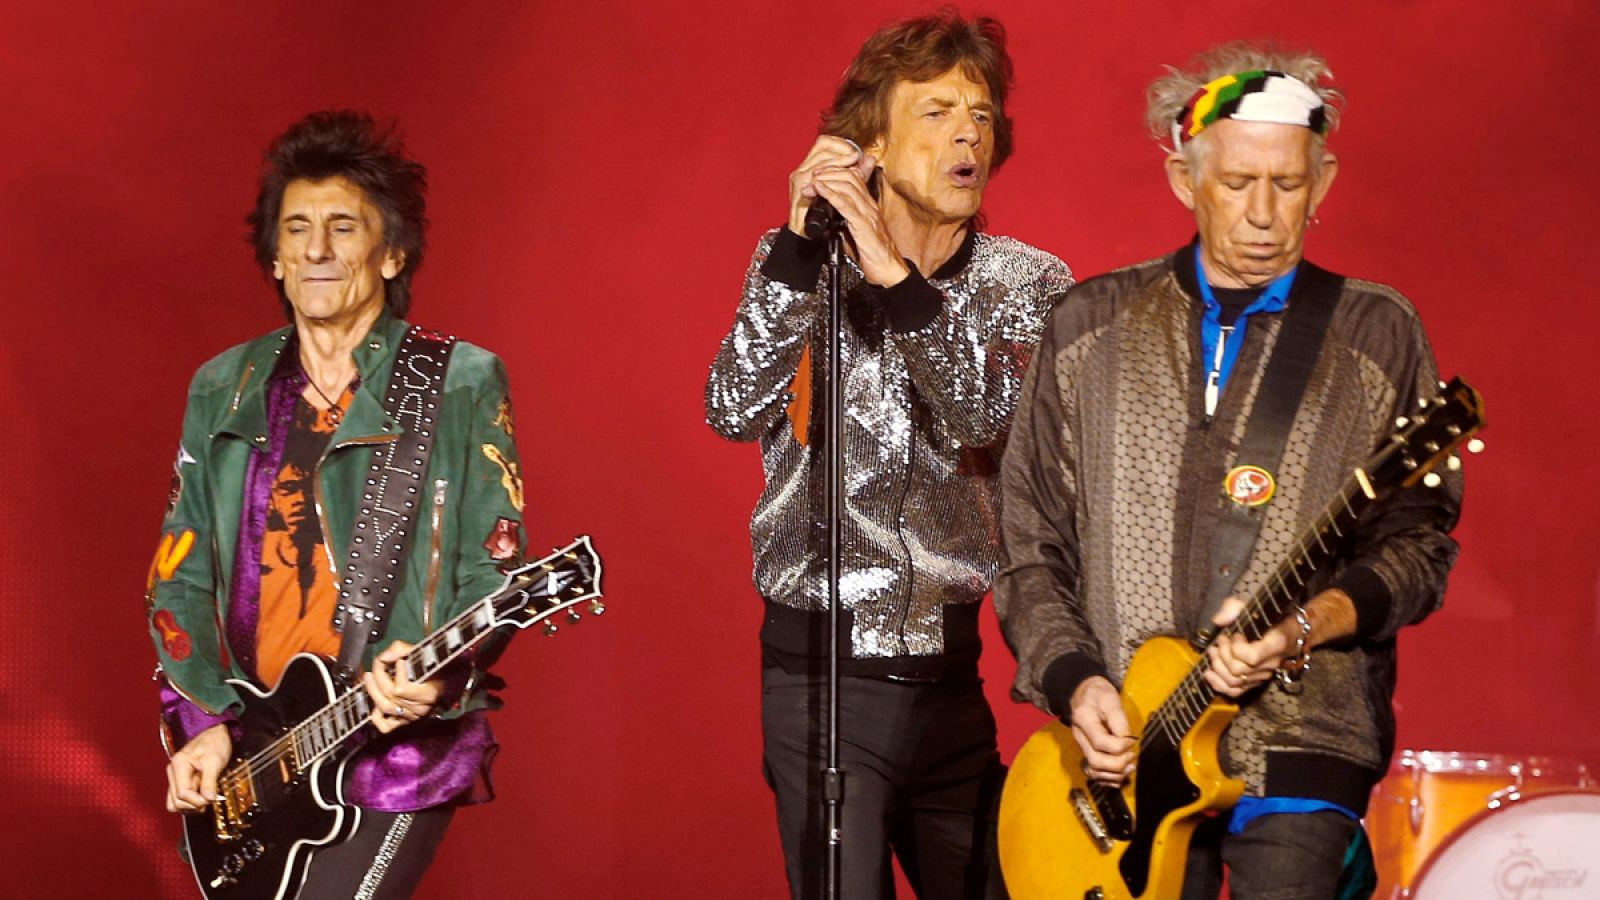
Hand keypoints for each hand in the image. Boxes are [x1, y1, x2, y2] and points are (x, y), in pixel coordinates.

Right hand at [166, 723, 230, 813]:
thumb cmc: (215, 743)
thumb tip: (208, 800)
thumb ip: (209, 782)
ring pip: (175, 804)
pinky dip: (191, 802)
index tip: (211, 799)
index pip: (182, 794)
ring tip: (206, 797)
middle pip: (176, 802)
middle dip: (193, 805)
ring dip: (191, 806)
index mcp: (178, 765)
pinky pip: (180, 800)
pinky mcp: (180, 782)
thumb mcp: (215, 761)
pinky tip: (202, 796)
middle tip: (209, 799)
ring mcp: (175, 778)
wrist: (215, 734)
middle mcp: (173, 772)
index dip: (197, 800)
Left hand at [364, 641, 443, 733]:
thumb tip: (384, 657)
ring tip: (369, 677)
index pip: (403, 688)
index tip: (398, 660)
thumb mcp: (420, 653)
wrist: (441, 681)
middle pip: (392, 695)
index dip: (397, 673)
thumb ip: (401, 649)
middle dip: (379, 677)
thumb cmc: (432, 667)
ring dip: (373, 691)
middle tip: (378, 664)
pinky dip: (376, 716)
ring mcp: (411, 718)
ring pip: (385, 708)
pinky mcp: (404, 723)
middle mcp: (421, 709)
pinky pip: (385, 726)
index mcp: (429, 694)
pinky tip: (375, 703)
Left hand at [786, 136, 908, 287]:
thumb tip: (827, 218)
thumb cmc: (873, 254)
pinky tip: (821, 190)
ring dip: (826, 181)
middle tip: (813, 176)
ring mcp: (868, 214)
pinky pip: (846, 205)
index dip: (835, 171)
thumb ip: (843, 222)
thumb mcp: (855, 232)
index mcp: (868, 206)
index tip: (819, 174)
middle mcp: (869, 206)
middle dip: (828, 173)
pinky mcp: (864, 226)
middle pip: (849, 177)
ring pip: (848, 186)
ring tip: (812, 183)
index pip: (853, 177)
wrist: (888, 269)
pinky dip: (831, 194)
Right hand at [1069, 676, 1135, 785]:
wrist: (1083, 693)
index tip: (1132, 741)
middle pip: (1095, 761)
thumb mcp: (1111, 699)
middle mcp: (1079, 737)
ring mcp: (1081, 747)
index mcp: (1084, 720)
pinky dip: (1108, 779)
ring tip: (1130, 767)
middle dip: (1118, 764)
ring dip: (1114, 774)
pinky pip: (1094, 773)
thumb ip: (1120, 721)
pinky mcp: (1086, 752)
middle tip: (1132, 756)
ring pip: (1094, 771)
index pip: (1100, 742)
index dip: (1119, 747)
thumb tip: (1129, 742)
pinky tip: (1121, 774)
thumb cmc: (1099, 694)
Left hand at [1203, 596, 1294, 696]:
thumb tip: (1218, 621)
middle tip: (1220, 640)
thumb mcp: (1255, 604)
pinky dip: (1218, 685)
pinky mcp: (1256, 681)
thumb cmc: (1270, 615)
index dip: (1236, 647)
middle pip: (1238, 671)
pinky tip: (1208, 673)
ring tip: (1213, 651)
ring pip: (1235, 683)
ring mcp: (1264, 675)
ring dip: (1217, 667)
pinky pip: (1236, 692)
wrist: (1289, 629)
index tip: (1234, 634)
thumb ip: (1235, 607)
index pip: (1251, 657)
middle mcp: (1271, 663)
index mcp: (1276, 644)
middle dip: (1222, 655)